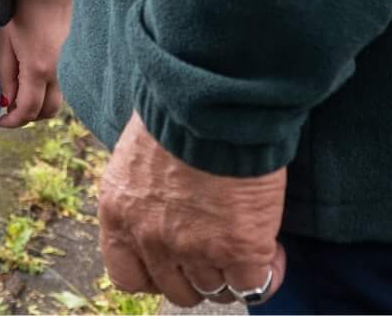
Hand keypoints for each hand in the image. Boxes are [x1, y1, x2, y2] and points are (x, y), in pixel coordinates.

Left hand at [0, 0, 73, 127]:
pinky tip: (37, 75)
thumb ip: (6, 73)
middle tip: (9, 108)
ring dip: (40, 102)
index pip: (28, 110)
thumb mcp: (5, 37)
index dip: (13, 121)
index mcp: (38, 66)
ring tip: (21, 90)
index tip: (0, 121)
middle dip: (28, 115)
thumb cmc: (21, 1)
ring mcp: (72, 63)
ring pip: (59, 98)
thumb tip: (7, 101)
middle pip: (47, 111)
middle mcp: (60, 70)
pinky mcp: (79, 55)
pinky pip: (65, 81)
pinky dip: (51, 87)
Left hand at [98, 112, 285, 309]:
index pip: (126, 276)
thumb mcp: (137, 155)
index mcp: (119, 212)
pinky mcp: (239, 250)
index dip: (153, 274)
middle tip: (216, 247)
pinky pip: (255, 287)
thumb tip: (164, 209)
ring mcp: (194, 249)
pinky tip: (272, 250)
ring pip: (215, 290)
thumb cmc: (176, 111)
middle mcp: (151, 238)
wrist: (212, 101)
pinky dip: (268, 274)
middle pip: (177, 290)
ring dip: (231, 272)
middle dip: (197, 273)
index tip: (172, 260)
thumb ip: (144, 194)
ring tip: (245, 240)